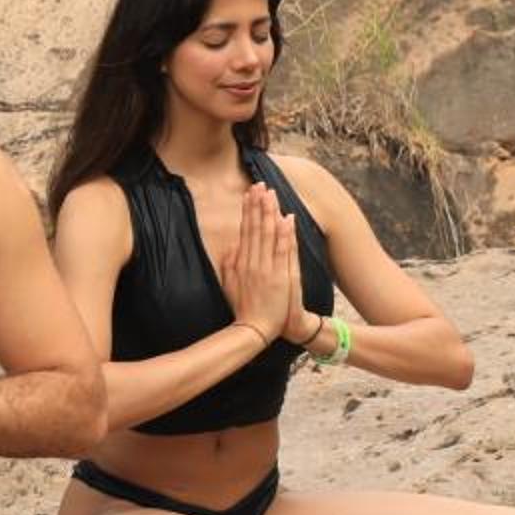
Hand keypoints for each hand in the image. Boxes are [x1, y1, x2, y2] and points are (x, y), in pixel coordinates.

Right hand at [219, 184, 296, 343]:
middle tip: (260, 185)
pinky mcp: (279, 276)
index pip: (245, 229)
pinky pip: (281, 250)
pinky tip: (286, 218)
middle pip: (255, 227)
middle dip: (258, 205)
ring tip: (272, 194)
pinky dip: (284, 234)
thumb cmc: (244, 307)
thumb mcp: (229, 284)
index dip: (248, 210)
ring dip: (270, 213)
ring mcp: (266, 268)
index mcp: (241, 262)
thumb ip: (229, 264)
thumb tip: (229, 245)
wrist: (255, 329)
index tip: (250, 193)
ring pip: (268, 234)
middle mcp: (252, 261)